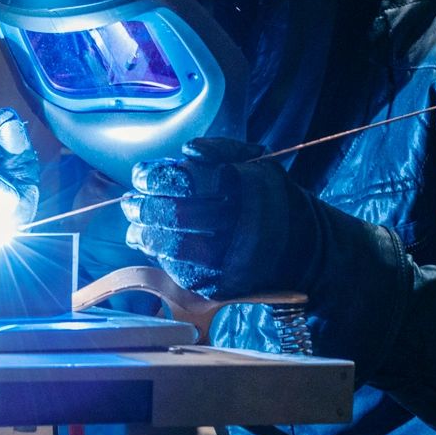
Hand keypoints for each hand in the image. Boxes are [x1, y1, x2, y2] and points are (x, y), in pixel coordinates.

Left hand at [122, 137, 303, 299]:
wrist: (304, 251)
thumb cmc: (272, 200)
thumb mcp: (259, 163)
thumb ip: (223, 149)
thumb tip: (188, 151)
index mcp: (241, 190)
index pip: (181, 182)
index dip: (153, 178)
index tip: (141, 175)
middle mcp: (234, 227)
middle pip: (172, 215)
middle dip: (142, 206)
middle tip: (131, 201)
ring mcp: (225, 261)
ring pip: (169, 247)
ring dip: (143, 233)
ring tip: (136, 223)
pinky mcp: (217, 285)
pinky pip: (177, 270)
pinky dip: (158, 255)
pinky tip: (151, 243)